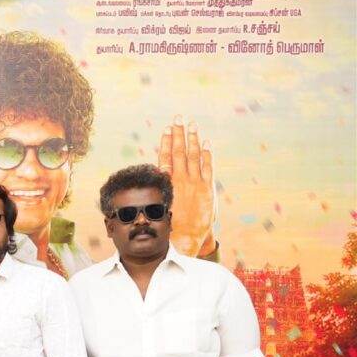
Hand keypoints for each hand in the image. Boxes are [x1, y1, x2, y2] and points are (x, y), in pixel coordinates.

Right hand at [158, 116, 215, 256]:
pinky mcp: (207, 189)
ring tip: (192, 124)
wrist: (184, 238)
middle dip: (179, 133)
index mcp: (167, 183)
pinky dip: (208, 154)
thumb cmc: (167, 226)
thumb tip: (149, 184)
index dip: (167, 141)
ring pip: (194, 155)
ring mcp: (194, 183)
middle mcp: (180, 180)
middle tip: (178, 118)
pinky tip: (207, 143)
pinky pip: (208, 167)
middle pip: (179, 151)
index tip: (167, 128)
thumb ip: (156, 193)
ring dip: (193, 138)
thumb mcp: (157, 206)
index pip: (166, 156)